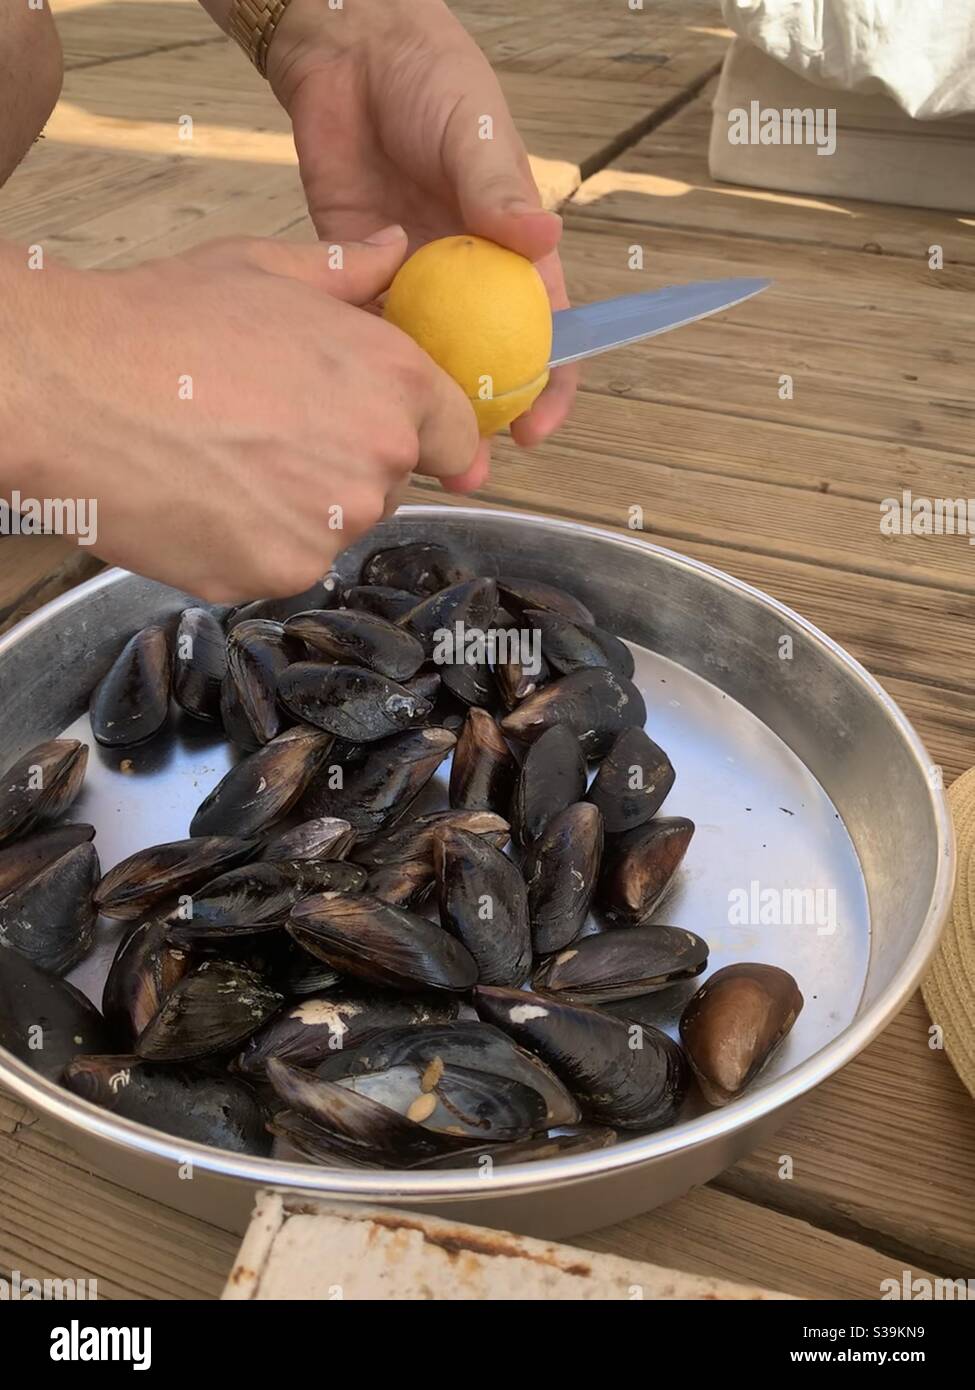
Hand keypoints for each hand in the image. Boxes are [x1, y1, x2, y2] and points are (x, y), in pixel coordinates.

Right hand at [8, 231, 478, 601]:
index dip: (427, 432)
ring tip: (227, 457)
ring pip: (336, 524)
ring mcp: (329, 526)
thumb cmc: (162, 321)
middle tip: (270, 427)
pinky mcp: (279, 573)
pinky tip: (206, 497)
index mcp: (394, 381)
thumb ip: (347, 271)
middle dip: (347, 460)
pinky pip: (286, 561)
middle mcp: (377, 459)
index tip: (395, 434)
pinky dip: (254, 541)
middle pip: (390, 480)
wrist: (69, 390)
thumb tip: (397, 249)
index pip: (456, 433)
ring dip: (300, 504)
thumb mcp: (263, 270)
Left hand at [266, 0, 577, 476]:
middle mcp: (464, 282)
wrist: (351, 54)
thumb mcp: (474, 133)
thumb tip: (542, 240)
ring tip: (405, 448)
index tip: (534, 432)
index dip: (548, 389)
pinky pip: (363, 331)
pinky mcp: (358, 277)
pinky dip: (360, 363)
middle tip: (466, 465)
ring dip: (417, 407)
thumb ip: (499, 190)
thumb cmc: (432, 83)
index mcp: (510, 255)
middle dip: (478, 423)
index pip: (544, 336)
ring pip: (421, 362)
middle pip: (481, 367)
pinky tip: (349, 395)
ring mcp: (412, 284)